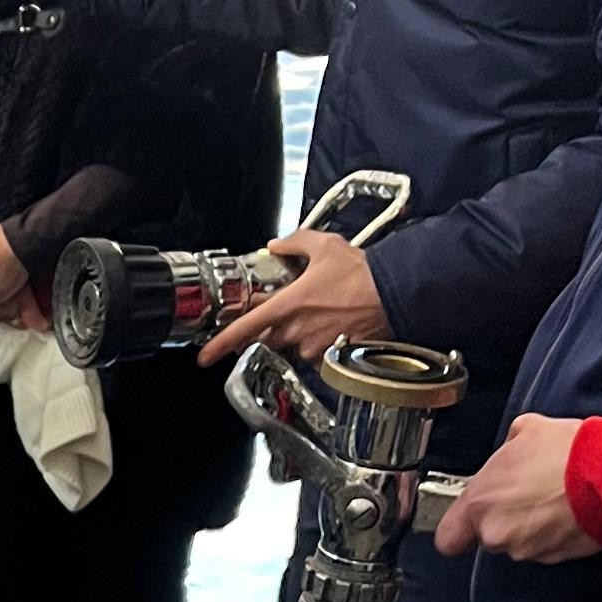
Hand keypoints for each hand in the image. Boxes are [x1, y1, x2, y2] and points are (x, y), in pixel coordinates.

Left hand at [200, 228, 386, 369]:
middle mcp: (297, 331)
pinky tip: (335, 326)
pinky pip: (317, 355)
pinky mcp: (333, 358)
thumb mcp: (324, 246)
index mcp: (288, 305)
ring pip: (295, 348)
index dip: (220, 344)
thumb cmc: (362, 273)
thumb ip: (294, 243)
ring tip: (322, 315)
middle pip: (269, 339)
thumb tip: (277, 244)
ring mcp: (315, 347)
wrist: (396, 293)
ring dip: (300, 335)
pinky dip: (321, 343)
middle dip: (272, 329)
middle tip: (289, 313)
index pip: (245, 328)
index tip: (205, 356)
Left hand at [433, 415, 601, 563]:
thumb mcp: (526, 429)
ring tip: (552, 498)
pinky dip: (553, 534)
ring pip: (518, 543)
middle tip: (527, 494)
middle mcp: (496, 533)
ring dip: (530, 526)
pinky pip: (545, 548)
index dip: (459, 530)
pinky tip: (567, 511)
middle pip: (488, 537)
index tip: (469, 520)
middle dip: (504, 519)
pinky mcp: (555, 558)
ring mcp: (526, 549)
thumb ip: (505, 449)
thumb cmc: (568, 452)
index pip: (447, 538)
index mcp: (479, 503)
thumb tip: (512, 450)